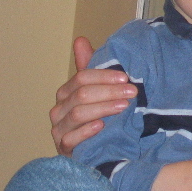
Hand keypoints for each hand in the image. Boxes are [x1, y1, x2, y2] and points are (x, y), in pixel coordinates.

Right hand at [50, 37, 136, 156]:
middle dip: (109, 91)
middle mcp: (59, 110)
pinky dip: (87, 131)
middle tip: (132, 91)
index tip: (126, 77)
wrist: (97, 151)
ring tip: (124, 106)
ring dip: (104, 108)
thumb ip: (91, 68)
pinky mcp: (63, 148)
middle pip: (82, 94)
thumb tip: (80, 39)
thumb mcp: (98, 91)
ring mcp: (59, 130)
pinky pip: (71, 138)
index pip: (81, 77)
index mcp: (66, 92)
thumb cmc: (98, 116)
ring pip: (78, 113)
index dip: (104, 76)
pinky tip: (102, 126)